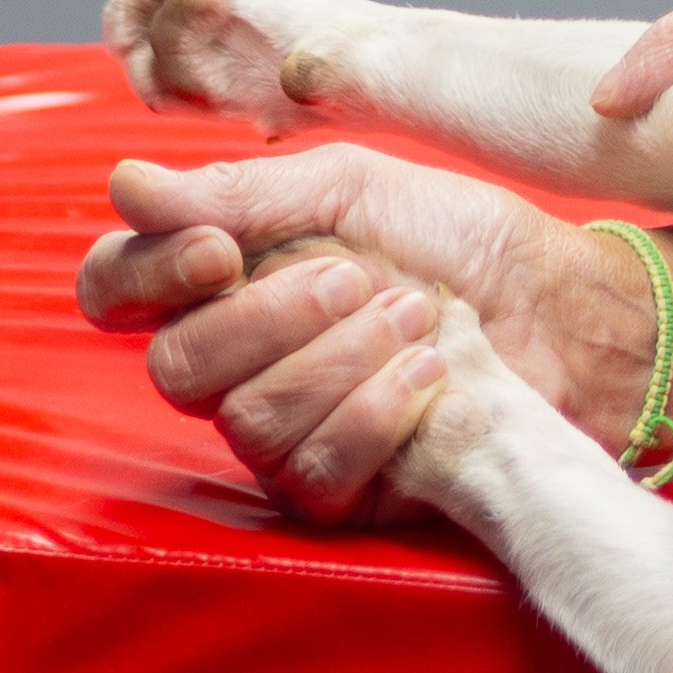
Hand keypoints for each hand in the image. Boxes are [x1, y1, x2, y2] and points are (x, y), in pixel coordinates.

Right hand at [72, 141, 672, 519]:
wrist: (556, 305)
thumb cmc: (455, 238)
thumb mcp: (348, 185)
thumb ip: (238, 192)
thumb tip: (124, 185)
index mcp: (221, 279)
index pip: (115, 289)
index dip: (147, 274)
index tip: (221, 249)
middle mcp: (236, 361)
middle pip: (175, 367)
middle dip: (265, 318)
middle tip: (349, 275)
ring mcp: (282, 429)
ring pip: (248, 421)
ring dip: (338, 358)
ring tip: (414, 312)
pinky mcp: (338, 487)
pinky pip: (312, 472)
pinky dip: (373, 413)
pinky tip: (426, 373)